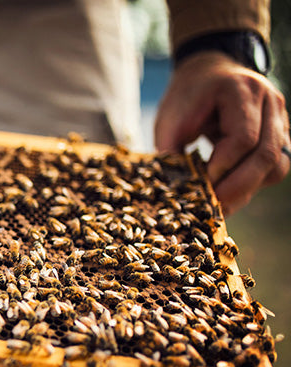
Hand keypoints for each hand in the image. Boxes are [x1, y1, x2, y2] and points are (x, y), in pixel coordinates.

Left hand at [154, 51, 289, 215]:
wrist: (209, 74)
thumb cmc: (188, 97)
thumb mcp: (170, 117)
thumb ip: (172, 149)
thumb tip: (177, 190)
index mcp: (241, 90)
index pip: (243, 136)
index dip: (224, 166)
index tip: (202, 185)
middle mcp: (270, 102)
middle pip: (267, 153)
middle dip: (238, 186)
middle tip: (214, 208)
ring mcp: (281, 118)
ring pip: (278, 164)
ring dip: (249, 189)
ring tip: (221, 207)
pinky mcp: (281, 135)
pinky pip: (276, 166)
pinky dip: (254, 184)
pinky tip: (231, 195)